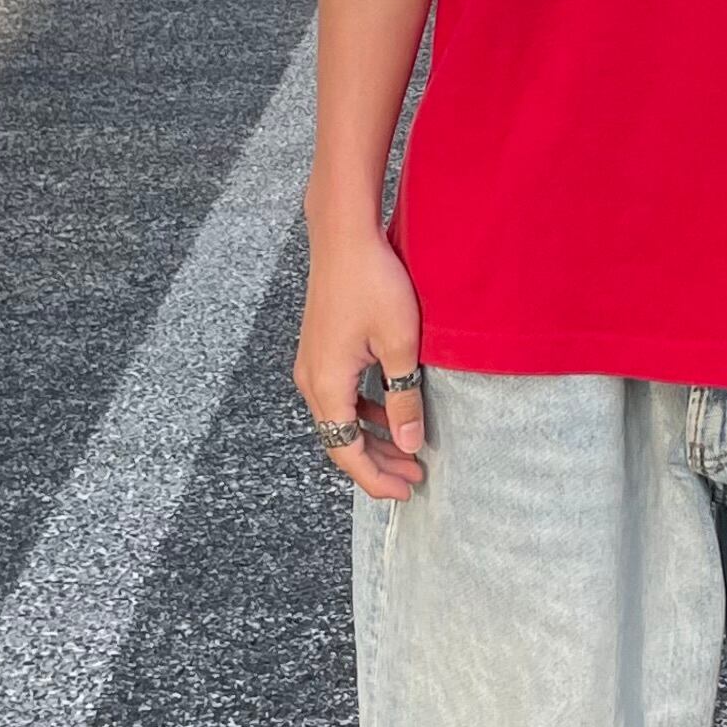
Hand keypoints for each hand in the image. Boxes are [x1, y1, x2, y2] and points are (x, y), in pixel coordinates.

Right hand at [295, 217, 428, 498]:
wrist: (344, 236)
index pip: (346, 452)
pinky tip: (390, 412)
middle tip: (415, 475)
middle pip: (340, 439)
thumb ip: (404, 398)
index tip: (407, 490)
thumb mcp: (400, 345)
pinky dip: (364, 412)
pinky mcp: (320, 350)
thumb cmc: (372, 282)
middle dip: (377, 462)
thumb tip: (408, 443)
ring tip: (408, 448)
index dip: (376, 477)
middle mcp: (311, 380)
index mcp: (326, 385)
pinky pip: (340, 395)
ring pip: (341, 418)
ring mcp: (312, 364)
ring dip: (372, 437)